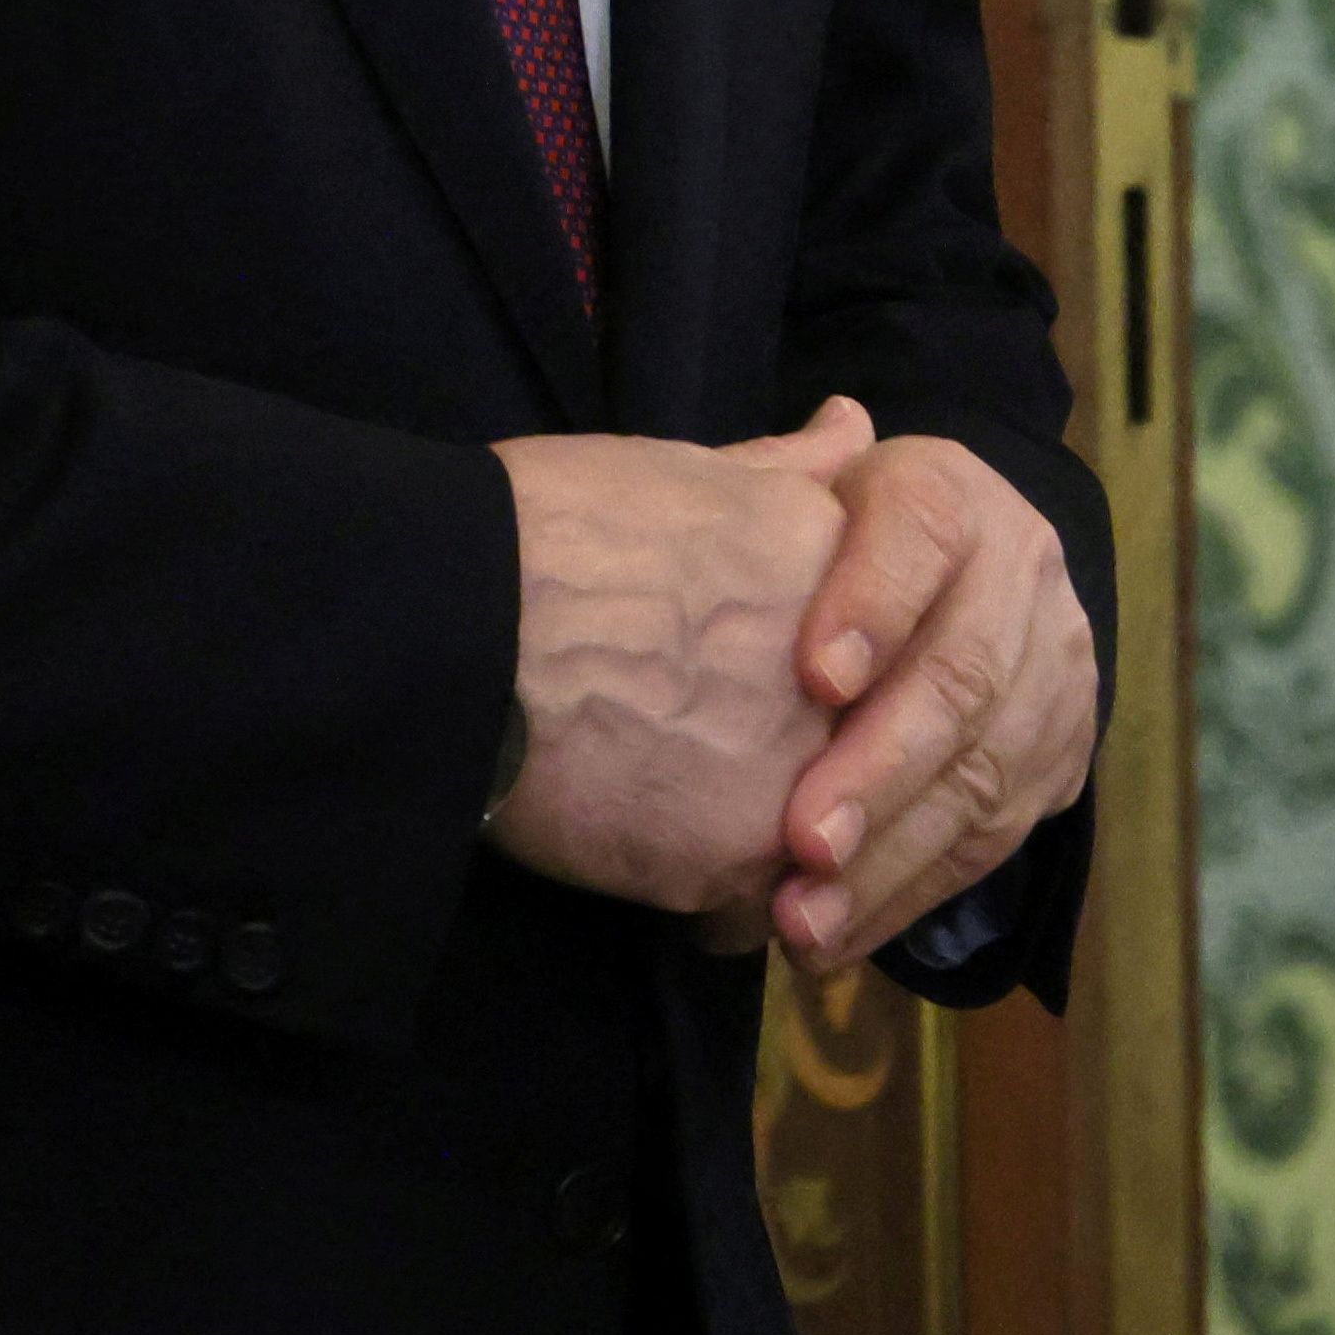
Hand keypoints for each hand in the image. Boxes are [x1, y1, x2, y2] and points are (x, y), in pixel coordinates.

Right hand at [484, 398, 873, 936]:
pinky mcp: (733, 865)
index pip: (872, 655)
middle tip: (695, 743)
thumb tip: (851, 422)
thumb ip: (785, 468)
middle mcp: (848, 686)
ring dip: (755, 841)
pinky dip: (703, 899)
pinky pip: (746, 912)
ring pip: (811, 847)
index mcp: (838, 577)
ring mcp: (798, 780)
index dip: (810, 675)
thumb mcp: (681, 469)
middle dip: (797, 765)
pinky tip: (637, 846)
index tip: (736, 670)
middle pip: (853, 753)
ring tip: (663, 803)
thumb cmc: (550, 528)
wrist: (461, 625)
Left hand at [760, 434, 1095, 976]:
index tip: (812, 678)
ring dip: (890, 861)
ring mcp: (1055, 675)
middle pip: (959, 678)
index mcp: (951, 494)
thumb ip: (784, 473)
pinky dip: (908, 896)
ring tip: (803, 920)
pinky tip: (836, 937)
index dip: (872, 604)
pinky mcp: (1058, 762)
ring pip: (979, 776)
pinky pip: (987, 840)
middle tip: (800, 840)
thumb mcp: (798, 496)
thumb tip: (832, 424)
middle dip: (878, 769)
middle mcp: (1024, 576)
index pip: (922, 535)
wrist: (952, 572)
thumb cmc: (825, 537)